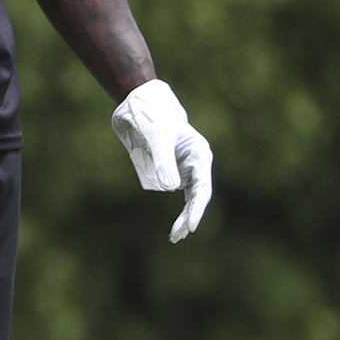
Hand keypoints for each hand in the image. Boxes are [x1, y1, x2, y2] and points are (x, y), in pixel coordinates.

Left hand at [111, 79, 212, 242]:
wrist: (138, 104)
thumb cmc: (150, 116)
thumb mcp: (156, 137)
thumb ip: (163, 160)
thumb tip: (171, 188)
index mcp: (198, 154)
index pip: (201, 187)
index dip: (196, 208)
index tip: (190, 225)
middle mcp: (194, 162)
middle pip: (197, 195)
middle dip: (190, 216)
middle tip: (179, 235)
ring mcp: (183, 167)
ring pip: (188, 197)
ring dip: (184, 215)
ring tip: (176, 235)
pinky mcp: (169, 169)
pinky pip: (175, 191)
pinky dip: (176, 207)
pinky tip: (175, 224)